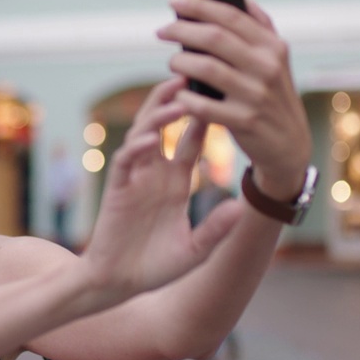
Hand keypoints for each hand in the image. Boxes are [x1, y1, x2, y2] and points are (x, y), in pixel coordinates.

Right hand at [80, 78, 243, 302]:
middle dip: (177, 99)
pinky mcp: (117, 189)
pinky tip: (151, 138)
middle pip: (164, 125)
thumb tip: (242, 206)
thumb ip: (216, 229)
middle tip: (193, 75)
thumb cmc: (156, 267)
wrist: (119, 284)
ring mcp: (135, 178)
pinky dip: (137, 148)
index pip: (191, 140)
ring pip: (144, 134)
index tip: (222, 93)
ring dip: (158, 115)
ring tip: (177, 96)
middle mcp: (155, 173)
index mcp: (175, 182)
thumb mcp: (196, 250)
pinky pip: (126, 162)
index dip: (205, 117)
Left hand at [157, 0, 312, 199]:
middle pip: (214, 38)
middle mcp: (267, 67)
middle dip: (181, 30)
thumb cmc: (272, 95)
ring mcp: (256, 95)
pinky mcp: (244, 121)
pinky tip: (179, 93)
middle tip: (162, 31)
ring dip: (180, 62)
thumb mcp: (276, 60)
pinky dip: (185, 97)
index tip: (173, 0)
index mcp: (273, 46)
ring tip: (172, 62)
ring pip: (205, 68)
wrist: (289, 143)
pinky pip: (203, 105)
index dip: (198, 5)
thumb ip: (260, 27)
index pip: (231, 15)